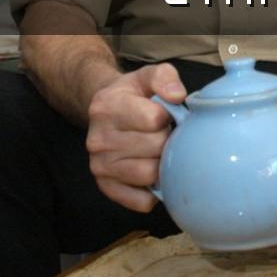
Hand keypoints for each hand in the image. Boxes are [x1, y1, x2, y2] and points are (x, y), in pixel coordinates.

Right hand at [86, 63, 186, 211]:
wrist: (106, 111)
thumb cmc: (134, 94)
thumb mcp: (148, 75)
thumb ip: (165, 77)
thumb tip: (178, 96)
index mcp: (107, 106)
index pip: (154, 119)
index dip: (168, 116)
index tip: (165, 114)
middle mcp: (98, 139)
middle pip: (155, 148)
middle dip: (167, 139)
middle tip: (164, 133)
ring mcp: (99, 165)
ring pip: (149, 175)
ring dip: (162, 163)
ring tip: (158, 150)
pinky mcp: (106, 187)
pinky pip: (140, 201)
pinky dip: (153, 191)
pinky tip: (152, 170)